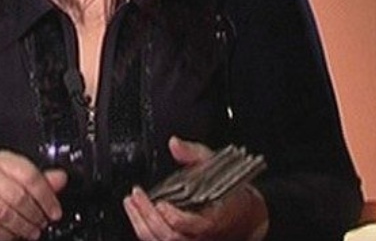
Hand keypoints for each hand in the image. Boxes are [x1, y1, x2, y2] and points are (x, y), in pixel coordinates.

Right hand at [0, 150, 67, 240]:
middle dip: (35, 215)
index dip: (47, 197)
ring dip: (22, 227)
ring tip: (31, 232)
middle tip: (42, 224)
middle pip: (18, 195)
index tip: (55, 212)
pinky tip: (12, 237)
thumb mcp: (18, 181)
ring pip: (4, 213)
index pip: (30, 175)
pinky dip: (5, 236)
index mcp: (3, 161)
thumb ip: (40, 181)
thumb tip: (61, 178)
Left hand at [122, 137, 268, 240]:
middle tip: (137, 196)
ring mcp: (191, 240)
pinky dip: (144, 229)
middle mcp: (202, 235)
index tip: (160, 203)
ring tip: (131, 203)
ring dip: (141, 223)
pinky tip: (136, 213)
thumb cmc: (230, 192)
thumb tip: (175, 144)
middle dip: (148, 216)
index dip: (174, 216)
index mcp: (215, 218)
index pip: (192, 225)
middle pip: (170, 235)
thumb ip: (194, 154)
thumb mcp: (216, 166)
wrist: (244, 215)